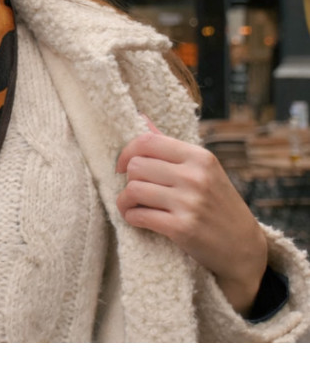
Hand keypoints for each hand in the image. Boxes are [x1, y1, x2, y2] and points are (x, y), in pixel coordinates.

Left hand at [116, 119, 267, 315]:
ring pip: (133, 190)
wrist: (244, 248)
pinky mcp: (183, 228)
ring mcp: (189, 202)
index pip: (147, 141)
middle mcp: (195, 176)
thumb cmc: (218, 204)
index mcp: (199, 157)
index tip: (122, 166)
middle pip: (136, 166)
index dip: (126, 153)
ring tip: (131, 206)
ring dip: (125, 201)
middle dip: (128, 179)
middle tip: (134, 190)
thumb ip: (169, 146)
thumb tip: (140, 118)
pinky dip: (131, 217)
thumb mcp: (202, 170)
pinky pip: (139, 216)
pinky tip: (137, 219)